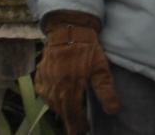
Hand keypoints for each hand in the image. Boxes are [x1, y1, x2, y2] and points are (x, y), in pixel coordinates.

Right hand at [34, 11, 119, 134]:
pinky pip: (43, 94)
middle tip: (78, 127)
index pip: (73, 114)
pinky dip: (51, 99)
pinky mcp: (39, 75)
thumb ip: (106, 90)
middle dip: (70, 120)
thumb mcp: (101, 68)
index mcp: (70, 87)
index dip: (78, 125)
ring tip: (70, 114)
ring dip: (61, 110)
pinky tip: (58, 99)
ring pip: (52, 104)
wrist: (68, 29)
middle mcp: (55, 87)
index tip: (83, 131)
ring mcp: (45, 82)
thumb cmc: (87, 48)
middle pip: (62, 111)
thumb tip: (114, 111)